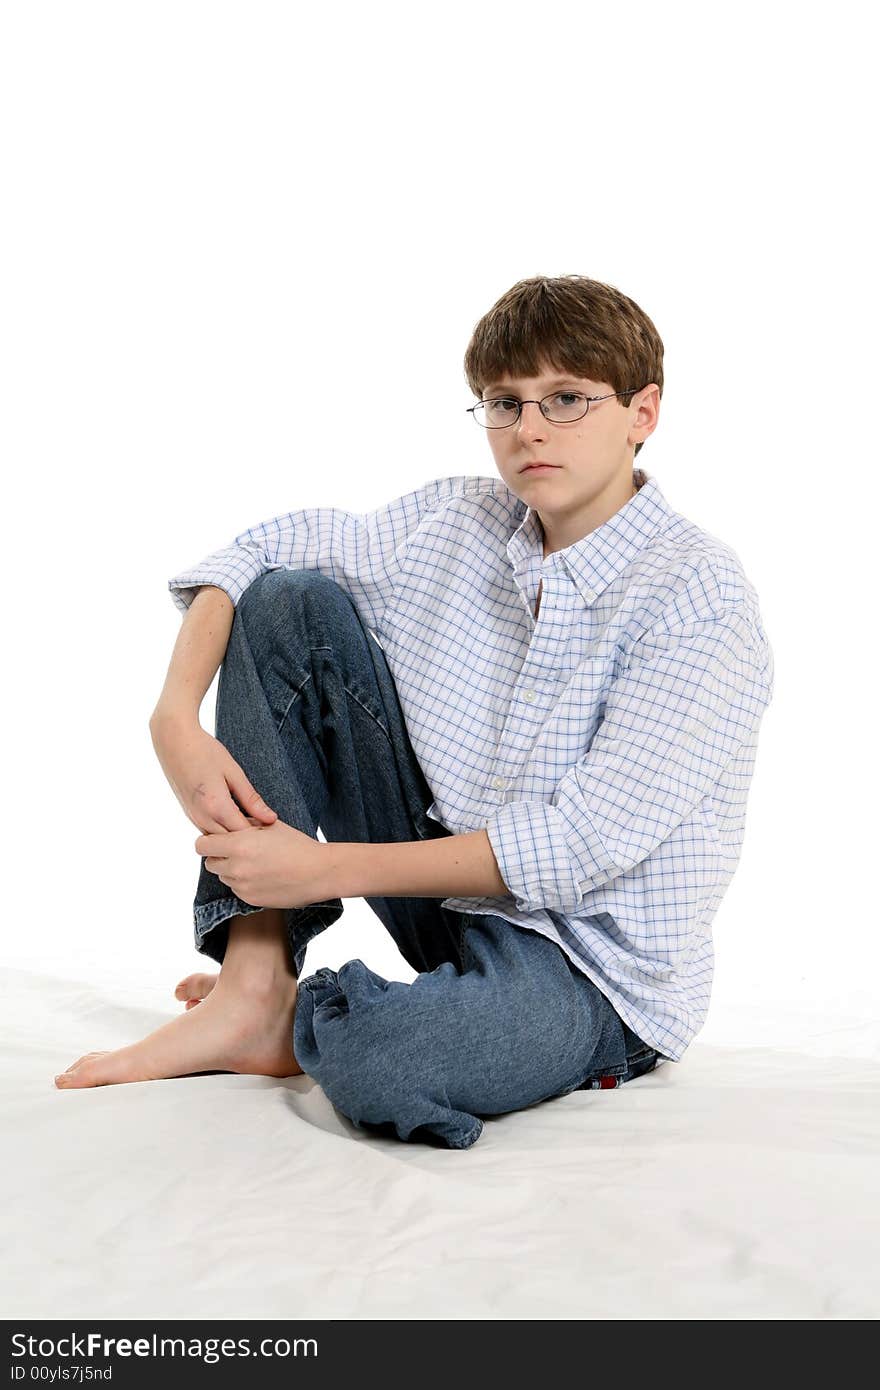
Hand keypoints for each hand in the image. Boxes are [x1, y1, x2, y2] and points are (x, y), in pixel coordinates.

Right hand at [150, 713, 277, 832]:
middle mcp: (202, 817)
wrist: (173, 740)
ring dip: (235, 835)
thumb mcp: (234, 773)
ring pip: (218, 840)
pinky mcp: (189, 814)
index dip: (261, 833)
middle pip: (231, 842)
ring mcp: (193, 817)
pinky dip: (223, 829)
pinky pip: (209, 831)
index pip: (244, 834)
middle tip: (266, 827)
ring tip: (252, 821)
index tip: (273, 827)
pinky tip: (235, 817)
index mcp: (216, 806)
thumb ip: (252, 800)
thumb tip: (270, 819)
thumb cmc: (205, 751)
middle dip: (248, 838)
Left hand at [195, 817, 330, 908]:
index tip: (218, 839)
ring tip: (255, 863)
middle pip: (209, 863)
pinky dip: (243, 883)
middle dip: (219, 856)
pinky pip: (236, 889)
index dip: (208, 841)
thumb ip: (244, 823)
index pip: (202, 845)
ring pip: (223, 877)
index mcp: (239, 845)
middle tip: (238, 851)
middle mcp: (236, 867)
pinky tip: (263, 875)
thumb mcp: (270, 825)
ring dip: (232, 870)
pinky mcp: (250, 900)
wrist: (318, 872)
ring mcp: (242, 886)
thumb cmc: (297, 845)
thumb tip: (228, 823)